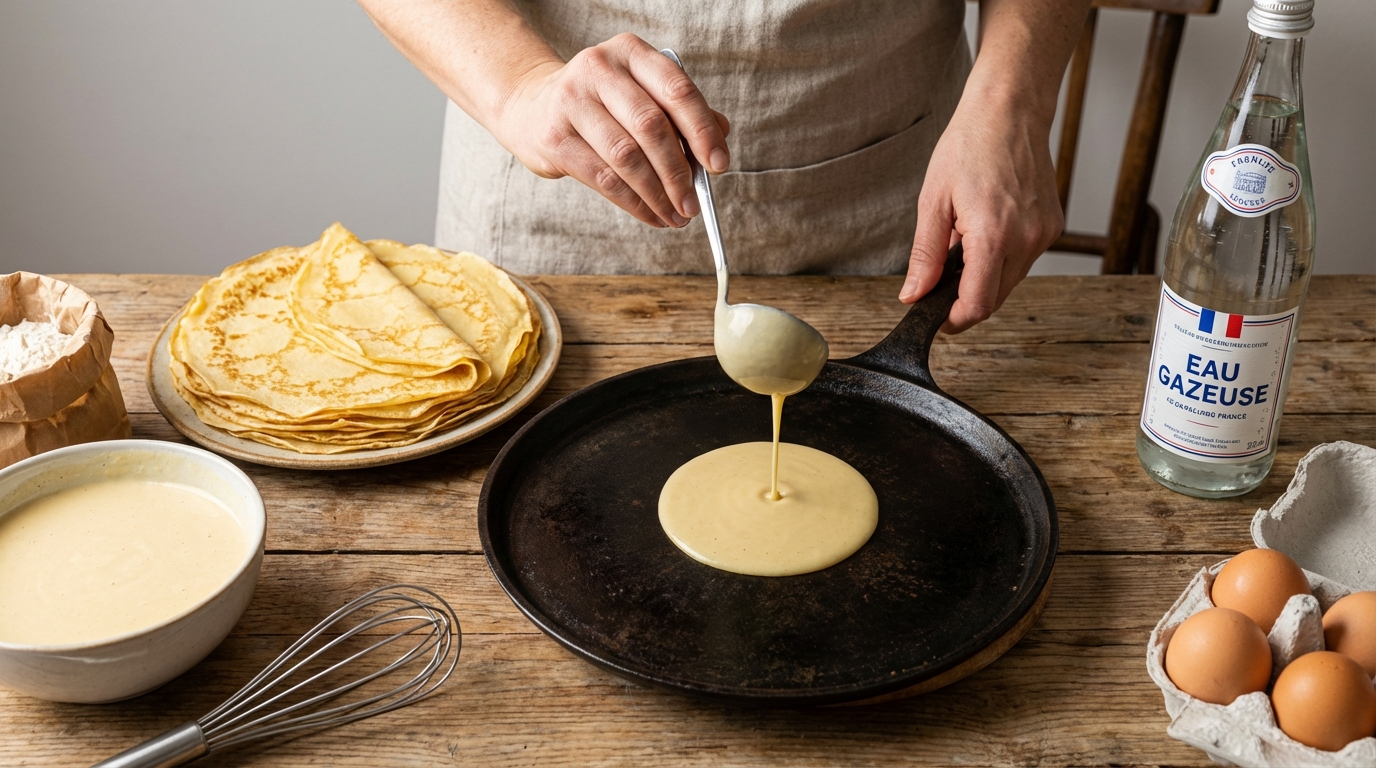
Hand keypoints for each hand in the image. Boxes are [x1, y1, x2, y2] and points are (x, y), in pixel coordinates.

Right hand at [493, 33, 730, 228]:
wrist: (531, 107)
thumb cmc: (599, 104)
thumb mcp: (639, 93)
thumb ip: (679, 111)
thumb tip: (720, 138)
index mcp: (630, 52)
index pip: (677, 90)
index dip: (703, 131)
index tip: (719, 165)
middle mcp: (599, 69)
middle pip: (651, 126)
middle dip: (679, 172)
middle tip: (693, 203)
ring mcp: (572, 101)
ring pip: (627, 157)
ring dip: (657, 194)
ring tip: (675, 216)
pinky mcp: (555, 138)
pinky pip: (604, 179)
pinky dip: (634, 203)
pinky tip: (651, 215)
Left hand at [899, 89, 1062, 332]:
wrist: (1009, 112)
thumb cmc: (969, 146)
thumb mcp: (932, 202)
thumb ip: (924, 256)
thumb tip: (914, 295)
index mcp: (993, 236)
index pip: (978, 304)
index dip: (955, 319)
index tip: (937, 317)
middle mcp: (1026, 240)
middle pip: (995, 299)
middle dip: (966, 299)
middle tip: (941, 278)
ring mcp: (1043, 234)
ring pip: (1010, 282)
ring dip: (983, 277)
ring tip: (963, 242)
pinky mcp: (1052, 227)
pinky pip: (1023, 261)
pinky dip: (1001, 258)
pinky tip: (986, 230)